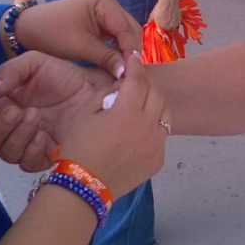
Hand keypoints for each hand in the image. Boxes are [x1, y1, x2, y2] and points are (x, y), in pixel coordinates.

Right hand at [0, 52, 114, 171]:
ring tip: (35, 116)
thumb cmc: (63, 74)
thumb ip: (10, 72)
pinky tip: (44, 134)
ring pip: (7, 154)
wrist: (93, 88)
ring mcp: (29, 144)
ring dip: (17, 136)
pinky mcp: (47, 156)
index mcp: (4, 106)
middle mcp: (12, 129)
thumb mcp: (35, 63)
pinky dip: (32, 149)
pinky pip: (29, 163)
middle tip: (17, 111)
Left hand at [12, 0, 141, 77]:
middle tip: (133, 74)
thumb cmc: (52, 34)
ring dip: (125, 51)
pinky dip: (117, 49)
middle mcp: (108, 2)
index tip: (134, 72)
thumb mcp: (81, 47)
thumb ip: (107, 58)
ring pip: (124, 34)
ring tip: (127, 71)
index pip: (126, 28)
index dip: (132, 50)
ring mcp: (104, 11)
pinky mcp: (99, 21)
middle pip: (129, 29)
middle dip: (131, 51)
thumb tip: (127, 73)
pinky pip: (115, 36)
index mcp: (104, 1)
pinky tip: (118, 63)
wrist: (28, 29)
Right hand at [57, 58, 166, 198]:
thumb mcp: (84, 113)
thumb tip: (122, 83)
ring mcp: (156, 144)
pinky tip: (139, 131)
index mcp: (128, 112)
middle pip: (156, 94)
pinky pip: (161, 136)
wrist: (84, 186)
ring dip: (155, 104)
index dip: (136, 66)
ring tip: (142, 104)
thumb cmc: (79, 147)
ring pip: (165, 114)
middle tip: (136, 83)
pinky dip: (153, 128)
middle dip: (146, 84)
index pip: (138, 80)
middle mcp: (148, 126)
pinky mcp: (158, 160)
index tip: (134, 58)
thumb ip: (106, 93)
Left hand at [148, 0, 180, 31]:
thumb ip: (149, 21)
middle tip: (165, 21)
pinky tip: (173, 16)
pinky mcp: (179, 21)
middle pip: (167, 30)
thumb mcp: (152, 14)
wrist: (168, 1)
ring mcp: (174, 25)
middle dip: (165, 27)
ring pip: (172, 27)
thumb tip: (147, 24)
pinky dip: (175, 21)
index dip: (160, 28)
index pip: (161, 32)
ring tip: (169, 18)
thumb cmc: (159, 8)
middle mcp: (168, 27)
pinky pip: (177, 23)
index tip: (160, 25)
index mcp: (161, 27)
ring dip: (171, 25)